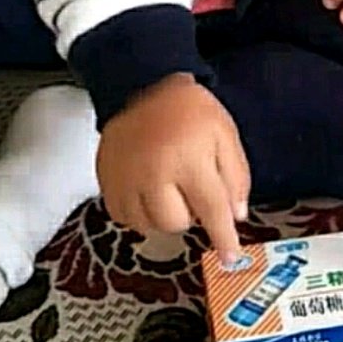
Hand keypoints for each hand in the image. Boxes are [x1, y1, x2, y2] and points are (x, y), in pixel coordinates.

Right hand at [96, 73, 250, 266]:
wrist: (143, 84)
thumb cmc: (188, 109)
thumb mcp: (225, 134)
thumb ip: (236, 176)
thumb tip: (236, 216)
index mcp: (188, 159)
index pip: (211, 210)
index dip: (224, 238)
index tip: (231, 257)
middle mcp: (153, 173)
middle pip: (176, 223)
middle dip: (190, 212)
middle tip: (191, 185)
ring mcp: (125, 179)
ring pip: (148, 225)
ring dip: (164, 213)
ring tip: (168, 184)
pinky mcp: (106, 180)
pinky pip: (124, 217)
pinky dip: (139, 211)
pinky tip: (148, 189)